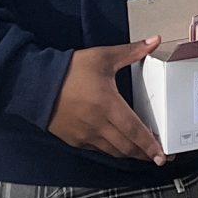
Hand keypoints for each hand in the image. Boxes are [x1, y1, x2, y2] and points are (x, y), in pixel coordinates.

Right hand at [49, 39, 167, 165]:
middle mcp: (98, 124)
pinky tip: (119, 147)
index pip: (134, 130)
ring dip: (129, 154)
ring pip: (113, 151)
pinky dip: (112, 151)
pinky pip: (98, 149)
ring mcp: (85, 134)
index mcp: (108, 104)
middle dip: (144, 154)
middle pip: (126, 146)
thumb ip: (131, 51)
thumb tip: (155, 40)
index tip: (162, 156)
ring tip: (143, 154)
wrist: (35, 85)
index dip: (149, 145)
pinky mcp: (74, 139)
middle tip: (159, 157)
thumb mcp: (102, 57)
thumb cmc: (70, 70)